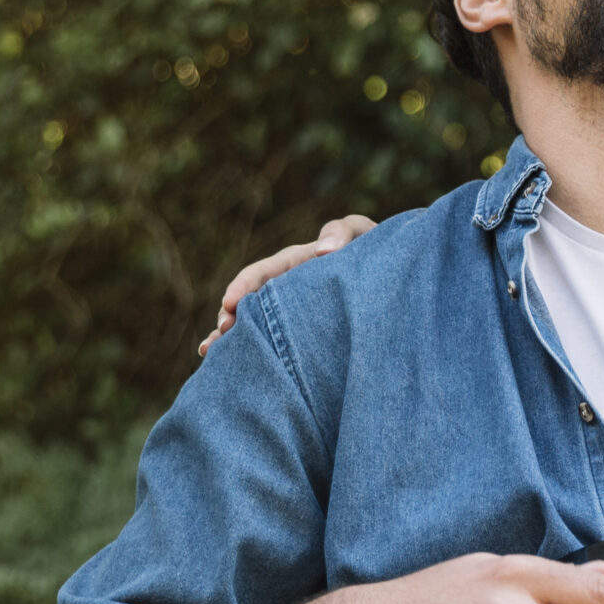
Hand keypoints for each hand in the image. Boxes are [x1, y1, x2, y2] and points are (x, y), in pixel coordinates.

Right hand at [198, 214, 376, 355]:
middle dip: (228, 320)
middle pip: (247, 305)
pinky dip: (249, 355)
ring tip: (210, 356)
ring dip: (231, 341)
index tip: (230, 304)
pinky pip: (271, 345)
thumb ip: (342, 232)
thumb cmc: (372, 250)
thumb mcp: (360, 233)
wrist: (393, 278)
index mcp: (294, 264)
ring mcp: (290, 314)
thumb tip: (323, 251)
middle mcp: (285, 290)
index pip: (260, 274)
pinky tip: (227, 371)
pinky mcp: (299, 336)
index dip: (242, 287)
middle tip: (220, 337)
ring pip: (252, 327)